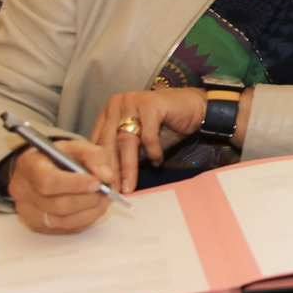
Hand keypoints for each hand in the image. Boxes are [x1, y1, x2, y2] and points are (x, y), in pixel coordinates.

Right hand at [8, 139, 118, 233]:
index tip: (97, 182)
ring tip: (104, 200)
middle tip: (107, 192)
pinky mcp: (36, 225)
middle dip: (88, 200)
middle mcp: (23, 191)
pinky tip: (94, 209)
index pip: (48, 181)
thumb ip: (95, 156)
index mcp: (29, 166)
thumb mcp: (77, 146)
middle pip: (57, 205)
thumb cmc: (59, 157)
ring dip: (90, 212)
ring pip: (63, 221)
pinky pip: (64, 229)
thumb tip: (106, 177)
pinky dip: (84, 220)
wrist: (41, 168)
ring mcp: (27, 211)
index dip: (76, 184)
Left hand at [91, 88, 206, 192]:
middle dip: (111, 170)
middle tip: (112, 190)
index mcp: (109, 112)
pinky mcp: (150, 103)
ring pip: (126, 141)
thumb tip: (109, 178)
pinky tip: (157, 162)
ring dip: (128, 167)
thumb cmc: (167, 124)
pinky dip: (153, 152)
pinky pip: (148, 135)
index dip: (98, 166)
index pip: (98, 142)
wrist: (195, 107)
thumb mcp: (140, 141)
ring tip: (129, 185)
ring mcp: (133, 101)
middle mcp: (117, 104)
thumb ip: (124, 152)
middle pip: (109, 142)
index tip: (101, 186)